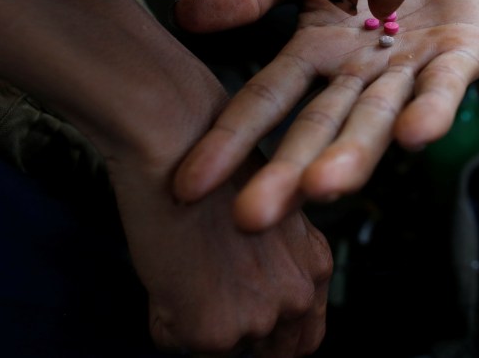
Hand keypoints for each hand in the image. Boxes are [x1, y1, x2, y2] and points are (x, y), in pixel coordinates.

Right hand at [107, 149, 331, 356]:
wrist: (179, 143)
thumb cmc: (213, 165)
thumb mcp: (267, 216)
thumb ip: (272, 264)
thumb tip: (244, 300)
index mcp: (315, 265)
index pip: (306, 335)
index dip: (276, 339)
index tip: (248, 328)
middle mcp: (297, 295)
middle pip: (274, 351)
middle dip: (240, 337)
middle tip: (207, 305)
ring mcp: (258, 316)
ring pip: (221, 348)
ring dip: (196, 319)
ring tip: (185, 266)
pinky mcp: (213, 327)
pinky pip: (176, 341)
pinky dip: (162, 315)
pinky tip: (166, 269)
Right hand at [171, 0, 478, 229]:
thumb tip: (183, 13)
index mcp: (315, 59)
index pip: (266, 103)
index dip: (231, 141)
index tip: (187, 187)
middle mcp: (358, 78)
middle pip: (320, 129)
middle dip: (290, 173)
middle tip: (252, 217)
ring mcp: (410, 72)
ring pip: (378, 118)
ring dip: (355, 154)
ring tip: (326, 187)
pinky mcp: (463, 56)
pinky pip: (446, 86)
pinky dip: (433, 111)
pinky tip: (417, 136)